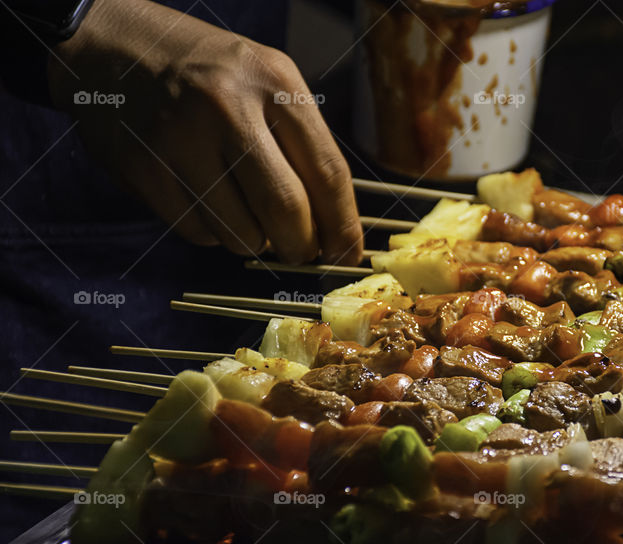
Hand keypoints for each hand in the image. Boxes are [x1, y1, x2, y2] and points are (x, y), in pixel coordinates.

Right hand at [47, 0, 362, 264]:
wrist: (114, 47)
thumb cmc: (212, 75)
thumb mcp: (269, 82)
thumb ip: (304, 146)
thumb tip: (335, 229)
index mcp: (274, 82)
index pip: (327, 172)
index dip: (342, 226)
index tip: (347, 254)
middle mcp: (227, 107)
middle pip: (286, 210)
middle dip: (302, 247)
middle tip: (302, 252)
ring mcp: (180, 139)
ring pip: (241, 232)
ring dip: (254, 242)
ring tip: (247, 214)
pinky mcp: (143, 169)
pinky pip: (197, 232)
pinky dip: (213, 233)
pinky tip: (207, 202)